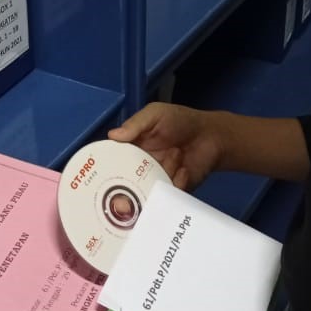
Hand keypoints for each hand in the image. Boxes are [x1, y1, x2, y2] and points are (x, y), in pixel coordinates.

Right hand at [108, 103, 224, 191]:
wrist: (212, 136)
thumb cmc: (180, 121)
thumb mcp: (156, 114)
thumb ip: (136, 124)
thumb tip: (112, 135)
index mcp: (131, 150)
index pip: (112, 162)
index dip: (104, 168)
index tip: (99, 173)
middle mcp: (139, 169)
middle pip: (125, 183)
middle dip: (126, 184)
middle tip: (132, 179)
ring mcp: (156, 181)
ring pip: (146, 191)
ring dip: (159, 176)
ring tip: (174, 157)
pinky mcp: (172, 192)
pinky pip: (167, 196)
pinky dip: (175, 183)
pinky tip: (183, 170)